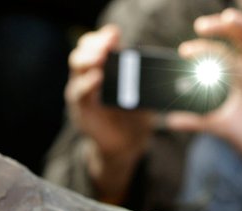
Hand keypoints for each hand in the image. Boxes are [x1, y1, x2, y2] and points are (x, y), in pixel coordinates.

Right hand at [65, 25, 154, 202]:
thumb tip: (164, 67)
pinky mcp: (81, 109)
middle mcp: (89, 76)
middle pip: (83, 50)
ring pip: (76, 66)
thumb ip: (147, 79)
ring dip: (88, 59)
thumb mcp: (143, 94)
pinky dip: (87, 84)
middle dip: (94, 44)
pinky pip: (79, 93)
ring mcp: (82, 92)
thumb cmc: (135, 117)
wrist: (126, 145)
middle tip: (108, 44)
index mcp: (104, 68)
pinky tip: (98, 78)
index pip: (97, 43)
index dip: (104, 36)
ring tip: (101, 57)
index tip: (115, 35)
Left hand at [167, 9, 241, 189]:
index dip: (204, 48)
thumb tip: (168, 120)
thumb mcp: (221, 127)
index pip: (221, 53)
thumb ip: (197, 121)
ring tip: (228, 18)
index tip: (184, 51)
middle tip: (200, 26)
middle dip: (221, 28)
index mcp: (239, 75)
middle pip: (239, 37)